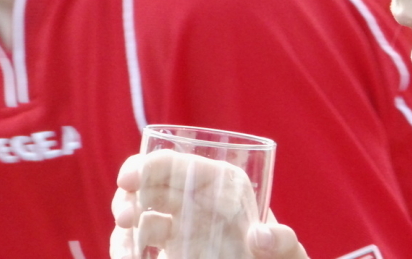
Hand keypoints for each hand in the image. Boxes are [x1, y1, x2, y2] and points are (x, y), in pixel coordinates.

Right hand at [110, 153, 308, 258]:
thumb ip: (283, 244)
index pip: (178, 162)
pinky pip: (134, 242)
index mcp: (219, 185)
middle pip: (148, 182)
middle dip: (128, 193)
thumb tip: (261, 236)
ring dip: (123, 221)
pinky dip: (124, 247)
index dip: (149, 164)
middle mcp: (194, 200)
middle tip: (126, 216)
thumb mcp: (287, 254)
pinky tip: (129, 258)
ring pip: (136, 211)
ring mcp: (177, 226)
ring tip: (128, 246)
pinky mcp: (166, 250)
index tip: (129, 179)